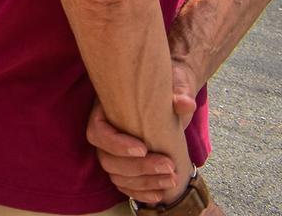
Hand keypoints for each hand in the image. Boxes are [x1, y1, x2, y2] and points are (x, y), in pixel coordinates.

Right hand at [84, 63, 199, 204]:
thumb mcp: (175, 86)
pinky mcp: (125, 168)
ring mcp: (113, 153)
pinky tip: (160, 194)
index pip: (97, 132)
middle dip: (138, 167)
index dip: (116, 144)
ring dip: (144, 182)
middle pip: (107, 159)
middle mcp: (105, 134)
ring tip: (171, 178)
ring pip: (117, 176)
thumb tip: (184, 103)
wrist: (173, 103)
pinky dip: (141, 193)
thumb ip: (179, 93)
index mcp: (105, 111)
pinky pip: (125, 186)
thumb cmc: (168, 92)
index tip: (143, 148)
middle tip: (168, 165)